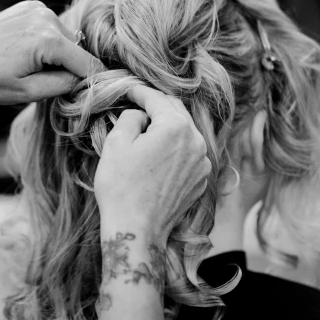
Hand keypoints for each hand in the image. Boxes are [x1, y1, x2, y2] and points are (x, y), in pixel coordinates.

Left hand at [0, 0, 105, 104]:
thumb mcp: (26, 93)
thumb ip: (62, 86)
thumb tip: (84, 78)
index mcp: (48, 39)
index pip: (87, 64)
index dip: (90, 82)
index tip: (86, 96)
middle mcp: (46, 17)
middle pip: (77, 50)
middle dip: (67, 68)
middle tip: (40, 83)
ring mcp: (37, 7)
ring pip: (65, 39)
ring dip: (56, 55)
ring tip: (27, 67)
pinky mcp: (28, 5)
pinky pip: (50, 28)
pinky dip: (45, 42)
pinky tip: (23, 52)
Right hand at [94, 86, 210, 244]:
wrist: (137, 230)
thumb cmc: (121, 188)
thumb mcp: (116, 143)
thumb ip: (131, 118)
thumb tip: (141, 115)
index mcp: (175, 128)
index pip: (157, 99)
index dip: (140, 91)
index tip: (128, 89)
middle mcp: (196, 141)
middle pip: (176, 112)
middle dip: (157, 105)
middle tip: (137, 102)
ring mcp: (202, 163)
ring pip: (185, 132)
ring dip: (167, 126)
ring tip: (147, 128)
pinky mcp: (201, 180)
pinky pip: (189, 153)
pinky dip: (175, 147)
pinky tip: (158, 153)